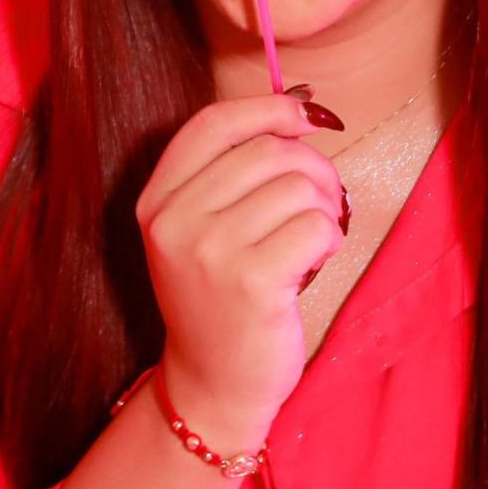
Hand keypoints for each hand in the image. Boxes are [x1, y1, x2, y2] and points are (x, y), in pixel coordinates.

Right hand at [136, 90, 347, 433]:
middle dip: (313, 166)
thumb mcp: (202, 229)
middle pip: (267, 150)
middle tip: (326, 199)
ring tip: (316, 236)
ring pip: (297, 186)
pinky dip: (331, 237)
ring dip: (326, 207)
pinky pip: (316, 226)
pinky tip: (317, 260)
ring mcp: (209, 251)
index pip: (212, 123)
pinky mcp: (250, 282)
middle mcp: (174, 221)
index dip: (268, 108)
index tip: (307, 116)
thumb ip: (234, 171)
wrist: (213, 384)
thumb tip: (303, 104)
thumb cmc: (222, 299)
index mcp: (156, 200)